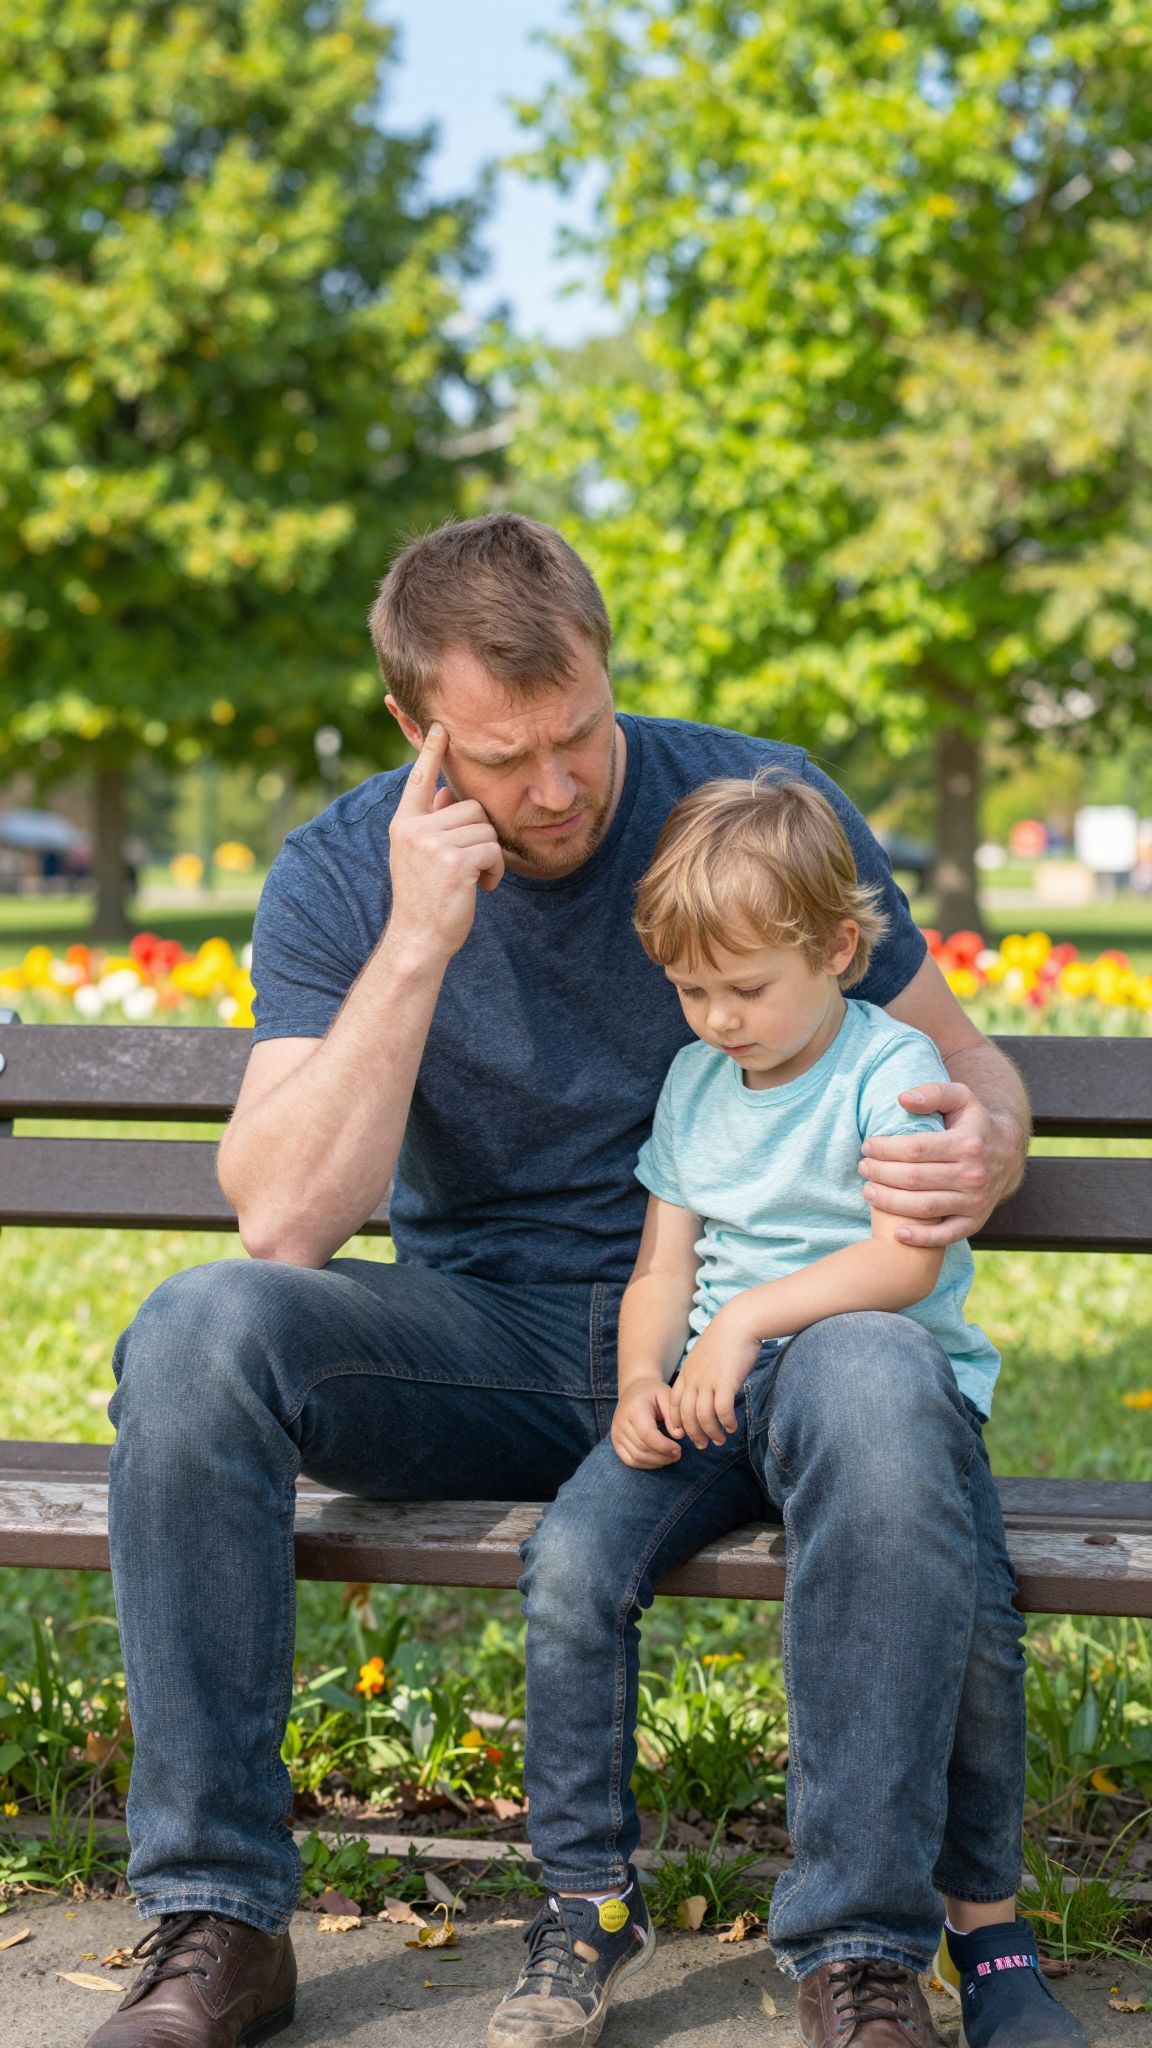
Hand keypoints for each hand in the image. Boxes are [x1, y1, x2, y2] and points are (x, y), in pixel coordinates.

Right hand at [387, 724, 503, 959]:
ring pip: (485, 828)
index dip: (431, 752)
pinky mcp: (455, 861)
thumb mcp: (421, 856)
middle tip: (470, 866)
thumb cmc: (425, 899)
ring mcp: (433, 844)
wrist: (418, 940)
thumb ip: (433, 822)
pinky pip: (493, 849)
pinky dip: (496, 870)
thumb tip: (446, 793)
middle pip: (471, 807)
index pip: (420, 780)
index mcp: (404, 824)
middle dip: (480, 836)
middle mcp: (414, 829)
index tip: (440, 725)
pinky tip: (483, 888)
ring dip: (490, 856)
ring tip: (473, 880)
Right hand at [611, 1378, 682, 1468]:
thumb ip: (672, 1415)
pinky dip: (646, 1465)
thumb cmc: (653, 1393)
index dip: (663, 1446)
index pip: (646, 1434)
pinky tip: (659, 1460)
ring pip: (636, 1457)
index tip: (679, 1449)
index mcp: (633, 1409)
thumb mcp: (665, 1395)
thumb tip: (679, 1436)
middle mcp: (620, 1422)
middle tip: (678, 1454)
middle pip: (642, 1448)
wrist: (633, 1390)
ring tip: (671, 1457)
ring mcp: (616, 1434)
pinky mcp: (616, 1443)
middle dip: (663, 1456)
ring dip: (656, 1462)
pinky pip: (630, 1461)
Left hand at [668, 1306, 760, 1449]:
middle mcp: (694, 1379)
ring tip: (720, 1440)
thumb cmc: (727, 1338)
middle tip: (703, 1445)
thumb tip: (708, 1388)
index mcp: (687, 1372)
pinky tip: (732, 1427)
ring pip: (703, 1417)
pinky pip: (722, 1410)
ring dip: (711, 1432)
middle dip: (693, 1434)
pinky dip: (725, 1422)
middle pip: (686, 1415)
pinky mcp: (725, 1382)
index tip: (683, 1433)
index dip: (677, 1421)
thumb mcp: (706, 1354)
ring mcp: (708, 1381)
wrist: (739, 1322)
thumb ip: (702, 1372)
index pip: (674, 1403)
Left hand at [858, 1082, 1020, 1247]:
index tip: (868, 1146)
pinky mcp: (975, 1222)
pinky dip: (921, 1238)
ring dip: (889, 1202)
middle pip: (914, 1178)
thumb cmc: (974, 1124)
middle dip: (881, 1173)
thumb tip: (902, 1099)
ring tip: (868, 1191)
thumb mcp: (961, 1098)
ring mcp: (975, 1201)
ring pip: (923, 1207)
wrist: (1008, 1155)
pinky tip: (898, 1233)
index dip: (885, 1149)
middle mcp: (973, 1174)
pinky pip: (946, 1235)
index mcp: (968, 1144)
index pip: (915, 1149)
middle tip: (863, 1167)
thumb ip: (933, 1093)